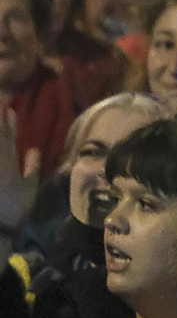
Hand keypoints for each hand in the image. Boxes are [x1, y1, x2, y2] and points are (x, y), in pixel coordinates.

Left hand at [0, 108, 42, 236]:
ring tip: (0, 126)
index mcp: (7, 162)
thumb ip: (31, 167)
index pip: (7, 138)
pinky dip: (0, 148)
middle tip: (2, 108)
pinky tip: (1, 146)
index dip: (8, 123)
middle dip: (0, 126)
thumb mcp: (28, 189)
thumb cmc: (14, 209)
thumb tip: (34, 148)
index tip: (9, 109)